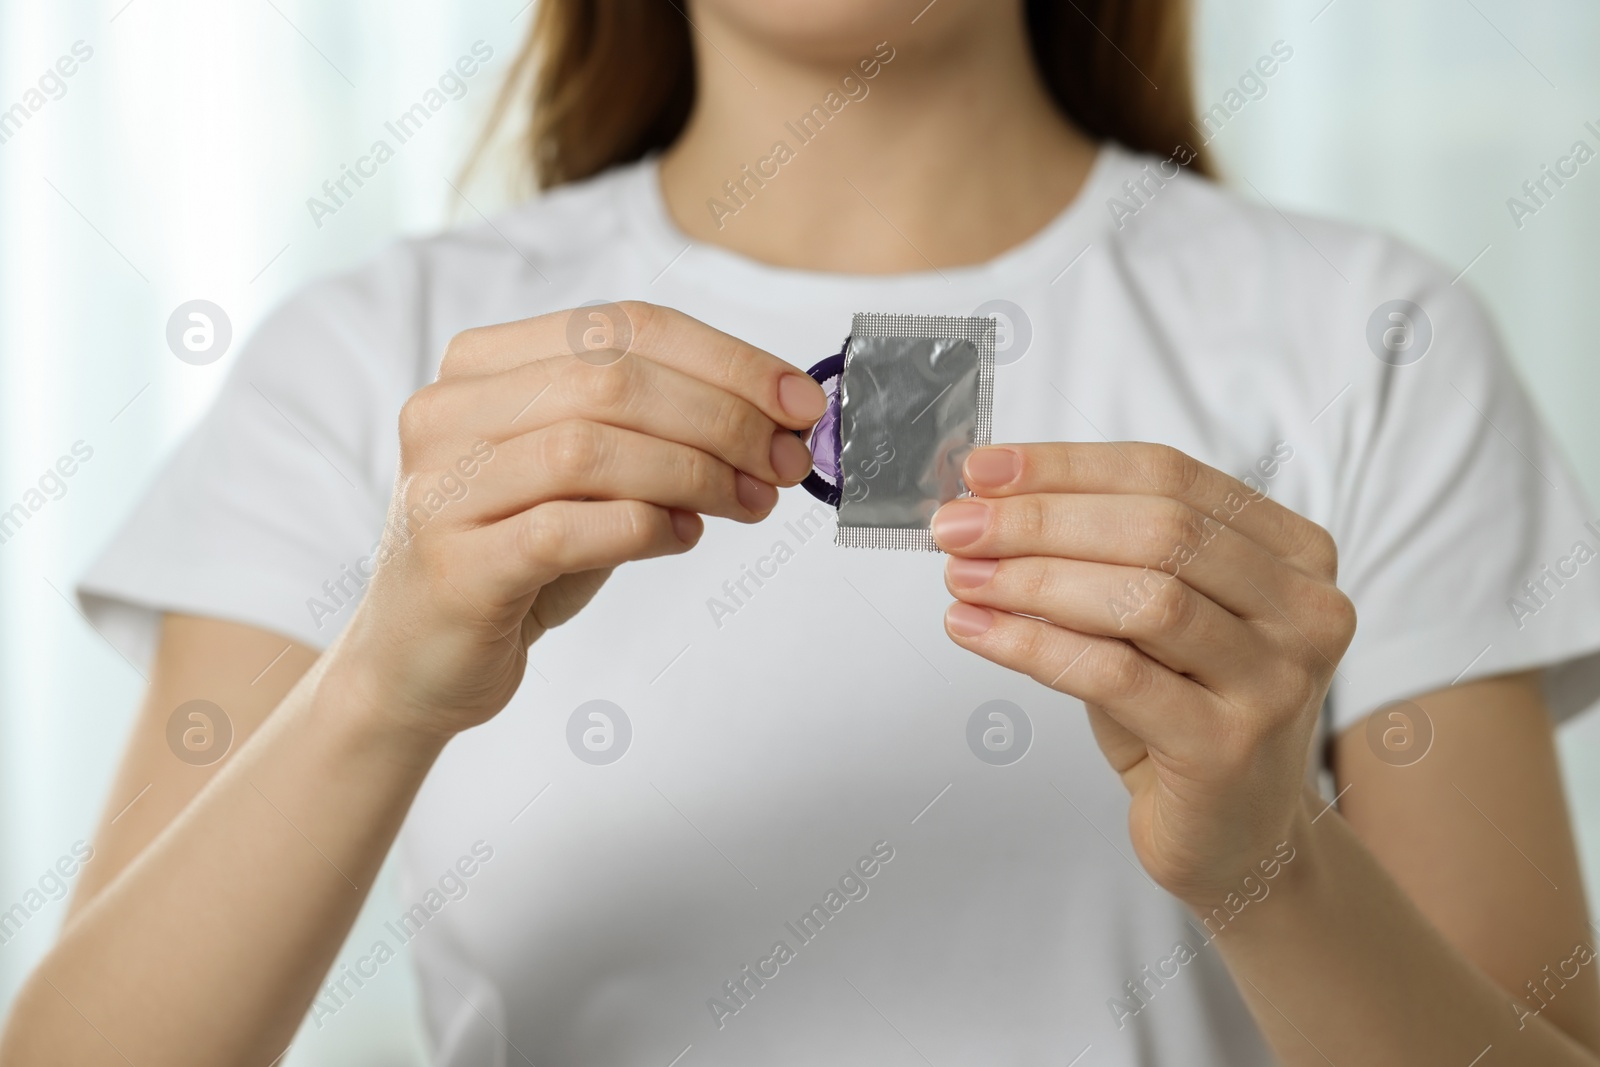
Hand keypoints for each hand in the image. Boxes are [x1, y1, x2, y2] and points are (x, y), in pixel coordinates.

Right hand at [334, 301, 825, 739]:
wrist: (418, 660)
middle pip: (612, 379)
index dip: (725, 358)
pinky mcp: (455, 563)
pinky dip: (644, 526)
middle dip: (723, 417)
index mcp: (484, 364)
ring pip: (590, 447)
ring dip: (694, 472)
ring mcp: (443, 486)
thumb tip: (774, 423)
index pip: (621, 325)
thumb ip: (657, 436)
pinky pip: (567, 527)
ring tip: (748, 502)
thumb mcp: (589, 478)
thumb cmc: (517, 556)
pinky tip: (683, 537)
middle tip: (786, 461)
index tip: (798, 401)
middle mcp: (450, 411)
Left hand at [932, 443, 1355, 904]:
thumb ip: (1102, 555)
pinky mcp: (1228, 748)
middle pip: (1160, 529)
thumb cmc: (1183, 712)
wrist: (1235, 837)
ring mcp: (1276, 681)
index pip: (1170, 476)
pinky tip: (975, 630)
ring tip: (962, 577)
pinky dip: (1031, 645)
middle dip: (1041, 519)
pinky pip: (1114, 675)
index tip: (982, 469)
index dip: (1068, 467)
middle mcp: (1306, 610)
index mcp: (1294, 553)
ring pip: (1144, 598)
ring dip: (1033, 579)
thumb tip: (988, 502)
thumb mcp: (1153, 618)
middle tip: (957, 526)